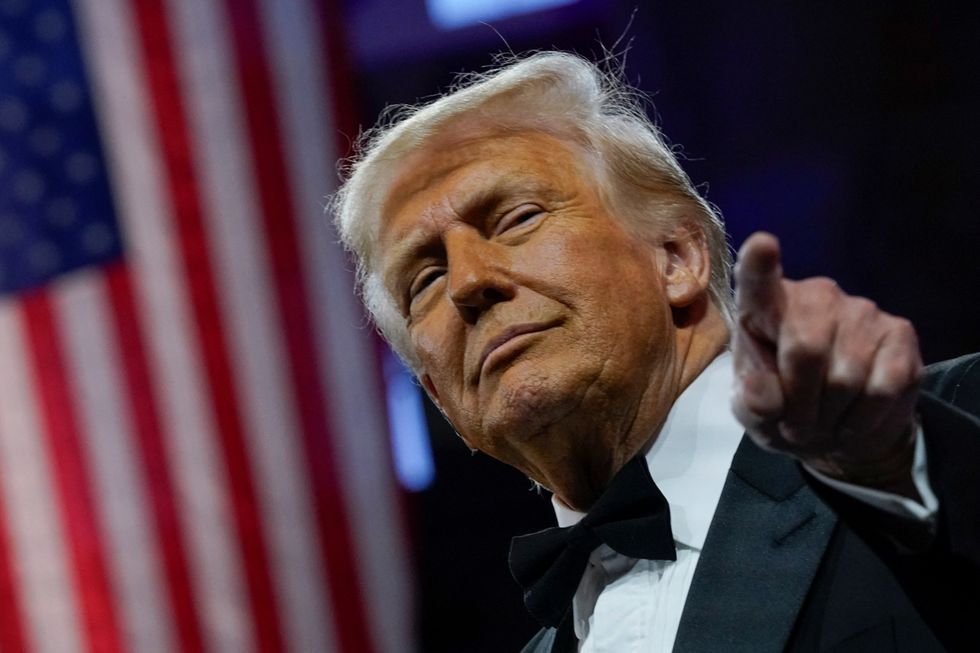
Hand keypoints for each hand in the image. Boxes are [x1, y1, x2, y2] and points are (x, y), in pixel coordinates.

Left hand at [731, 232, 922, 495]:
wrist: (837, 431)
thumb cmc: (782, 408)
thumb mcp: (754, 414)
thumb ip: (752, 402)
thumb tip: (760, 393)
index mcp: (764, 308)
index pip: (758, 282)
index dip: (760, 266)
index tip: (762, 245)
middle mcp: (815, 297)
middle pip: (805, 348)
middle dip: (799, 401)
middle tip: (796, 425)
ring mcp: (861, 310)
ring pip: (845, 377)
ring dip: (830, 416)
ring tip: (823, 420)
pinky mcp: (900, 333)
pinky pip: (883, 388)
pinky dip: (863, 419)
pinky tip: (853, 419)